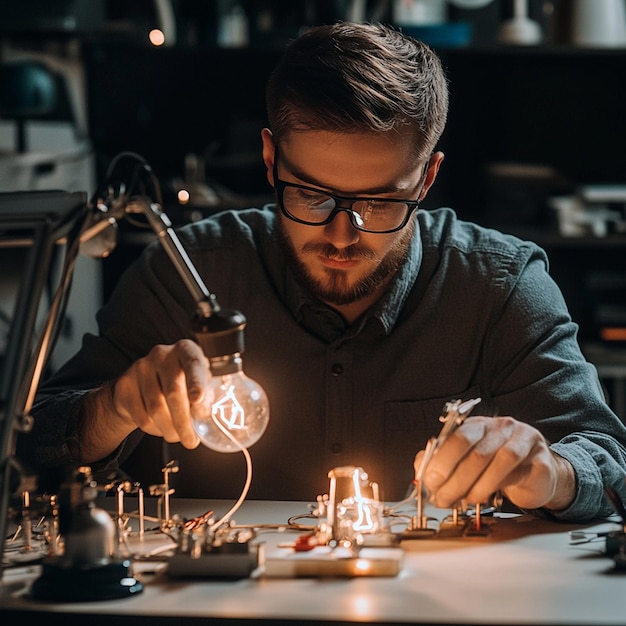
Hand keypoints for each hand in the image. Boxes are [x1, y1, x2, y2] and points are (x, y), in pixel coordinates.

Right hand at [111, 339, 211, 448]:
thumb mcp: (197, 384)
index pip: (193, 363)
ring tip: (177, 436)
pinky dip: (155, 430)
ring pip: (156, 409)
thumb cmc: (180, 383)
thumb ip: (204, 397)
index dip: (197, 382)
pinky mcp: (124, 384)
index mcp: (185, 350)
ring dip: (170, 430)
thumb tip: (202, 416)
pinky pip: (141, 416)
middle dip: (184, 422)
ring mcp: (141, 367)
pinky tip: (161, 428)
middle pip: (173, 392)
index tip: (199, 400)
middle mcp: (162, 354)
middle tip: (191, 441)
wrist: (142, 383)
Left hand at [413, 415, 575, 510]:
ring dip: (477, 486)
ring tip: (465, 501)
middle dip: (455, 478)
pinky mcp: (541, 461)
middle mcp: (501, 427)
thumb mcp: (466, 460)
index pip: (458, 437)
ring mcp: (524, 441)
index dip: (442, 460)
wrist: (536, 474)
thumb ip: (441, 461)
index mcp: (479, 425)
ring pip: (498, 462)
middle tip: (443, 498)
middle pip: (476, 451)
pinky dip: (498, 488)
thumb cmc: (496, 466)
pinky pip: (518, 474)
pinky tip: (487, 499)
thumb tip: (421, 469)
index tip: (430, 481)